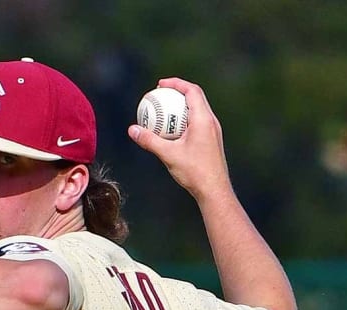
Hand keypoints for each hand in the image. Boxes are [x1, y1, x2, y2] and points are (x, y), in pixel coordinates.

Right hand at [128, 77, 232, 201]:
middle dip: (178, 91)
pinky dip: (185, 119)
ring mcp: (214, 131)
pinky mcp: (212, 140)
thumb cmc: (194, 172)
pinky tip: (173, 130)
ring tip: (165, 109)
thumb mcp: (168, 155)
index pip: (192, 91)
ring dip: (182, 105)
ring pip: (198, 109)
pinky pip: (198, 122)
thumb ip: (149, 140)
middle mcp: (211, 122)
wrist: (214, 190)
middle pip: (196, 97)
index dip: (176, 83)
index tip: (160, 84)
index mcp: (203, 119)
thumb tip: (132, 129)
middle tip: (160, 94)